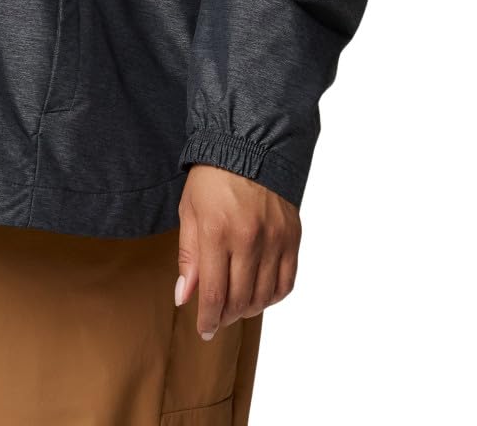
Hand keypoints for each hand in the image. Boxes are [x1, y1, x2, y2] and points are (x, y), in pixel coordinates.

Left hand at [174, 164, 299, 337]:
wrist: (248, 147)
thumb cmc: (212, 179)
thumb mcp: (189, 212)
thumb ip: (188, 257)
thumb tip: (184, 296)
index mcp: (217, 232)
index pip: (214, 293)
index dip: (208, 319)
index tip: (204, 330)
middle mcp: (248, 238)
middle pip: (240, 300)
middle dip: (225, 317)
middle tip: (217, 318)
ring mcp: (274, 239)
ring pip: (264, 296)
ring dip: (248, 309)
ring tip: (236, 306)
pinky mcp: (292, 237)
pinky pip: (286, 282)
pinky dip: (273, 296)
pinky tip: (260, 294)